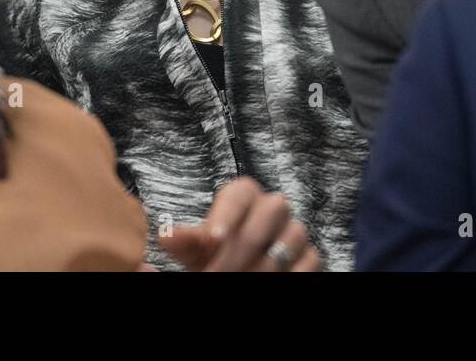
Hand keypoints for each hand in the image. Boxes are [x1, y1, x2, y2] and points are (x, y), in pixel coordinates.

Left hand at [158, 177, 321, 271]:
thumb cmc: (213, 255)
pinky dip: (289, 273)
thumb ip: (184, 242)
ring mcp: (293, 231)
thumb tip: (166, 235)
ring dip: (263, 266)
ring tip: (239, 280)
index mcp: (243, 196)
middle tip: (217, 273)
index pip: (240, 194)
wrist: (237, 271)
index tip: (212, 238)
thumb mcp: (195, 250)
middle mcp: (272, 208)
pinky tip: (267, 282)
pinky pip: (309, 260)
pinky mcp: (309, 255)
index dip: (227, 215)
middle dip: (240, 249)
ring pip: (291, 238)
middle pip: (268, 214)